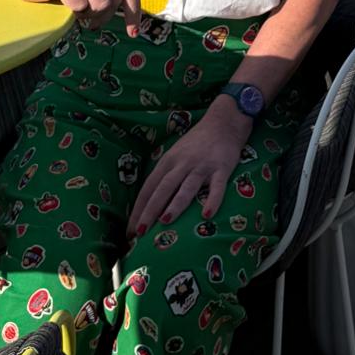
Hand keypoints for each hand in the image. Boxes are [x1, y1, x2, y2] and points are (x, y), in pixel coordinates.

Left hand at [128, 101, 251, 234]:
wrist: (224, 122)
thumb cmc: (196, 143)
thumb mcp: (176, 155)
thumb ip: (166, 176)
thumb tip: (150, 207)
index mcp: (168, 161)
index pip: (149, 187)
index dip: (139, 209)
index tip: (131, 231)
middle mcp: (183, 163)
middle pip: (163, 188)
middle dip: (151, 210)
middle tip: (141, 232)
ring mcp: (202, 166)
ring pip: (187, 187)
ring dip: (175, 204)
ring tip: (165, 221)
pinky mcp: (222, 168)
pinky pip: (217, 186)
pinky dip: (212, 200)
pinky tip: (207, 215)